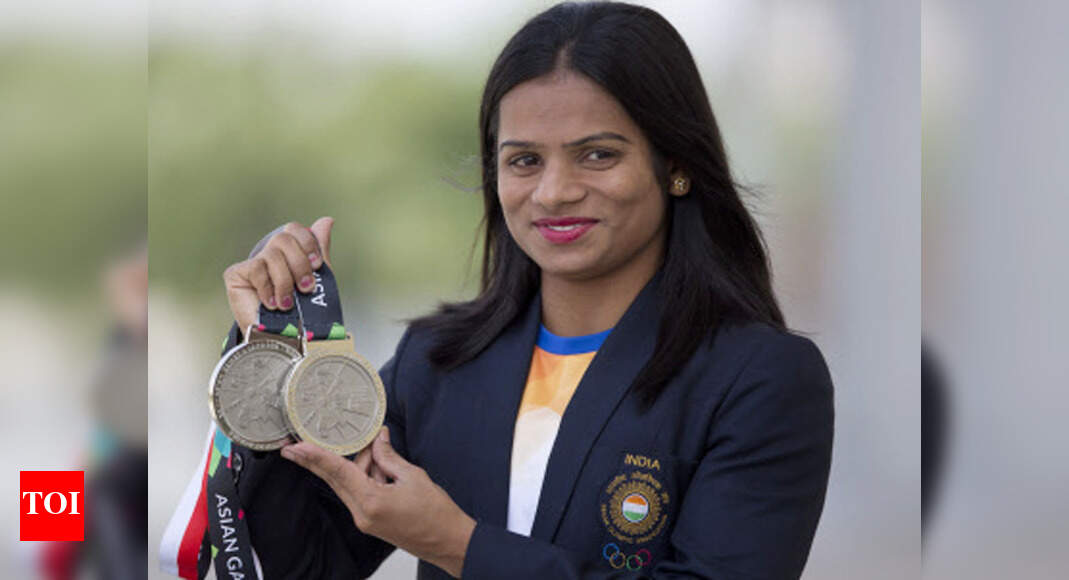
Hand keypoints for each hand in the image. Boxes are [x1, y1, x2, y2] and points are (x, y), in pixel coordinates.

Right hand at [222, 217, 333, 331]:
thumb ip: (319, 249)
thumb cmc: (301, 314)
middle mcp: (269, 255)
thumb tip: (327, 220)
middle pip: (284, 238)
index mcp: (289, 253)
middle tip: (306, 288)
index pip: (295, 229)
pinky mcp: (236, 274)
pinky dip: (268, 288)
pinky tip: (272, 303)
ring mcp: (252, 264)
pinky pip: (257, 268)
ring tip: (287, 303)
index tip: (317, 265)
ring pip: (272, 254)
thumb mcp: (317, 279)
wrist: (283, 341)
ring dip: (285, 282)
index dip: (308, 243)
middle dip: (300, 265)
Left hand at [281, 428, 475, 577]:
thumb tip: (377, 439)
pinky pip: (359, 492)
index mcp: (371, 501)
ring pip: (348, 484)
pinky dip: (365, 476)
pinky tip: (382, 466)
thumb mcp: (413, 476)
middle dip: (316, 461)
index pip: (337, 472)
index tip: (296, 447)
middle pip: (334, 479)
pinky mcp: (370, 521)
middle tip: (293, 446)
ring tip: (380, 451)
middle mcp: (362, 513)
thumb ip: (389, 457)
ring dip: (358, 464)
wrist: (448, 542)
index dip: (315, 456)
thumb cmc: (436, 513)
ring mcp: (364, 519)